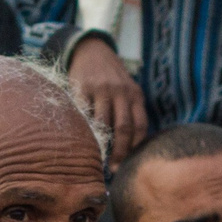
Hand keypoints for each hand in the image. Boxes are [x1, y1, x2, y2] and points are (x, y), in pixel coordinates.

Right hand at [67, 36, 148, 158]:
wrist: (91, 50)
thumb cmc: (111, 79)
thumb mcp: (127, 90)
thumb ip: (130, 112)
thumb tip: (131, 149)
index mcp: (135, 95)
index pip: (140, 126)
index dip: (134, 149)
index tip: (128, 165)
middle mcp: (121, 91)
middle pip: (123, 128)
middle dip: (119, 152)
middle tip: (114, 170)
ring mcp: (101, 89)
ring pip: (103, 123)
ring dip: (100, 145)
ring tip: (97, 160)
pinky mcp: (82, 88)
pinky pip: (84, 114)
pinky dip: (84, 130)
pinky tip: (82, 143)